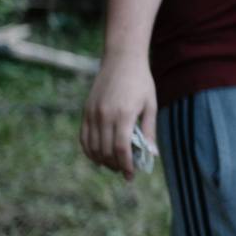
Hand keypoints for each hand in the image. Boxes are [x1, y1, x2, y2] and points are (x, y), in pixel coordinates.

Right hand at [80, 54, 157, 179]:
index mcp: (123, 115)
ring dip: (102, 160)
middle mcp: (104, 115)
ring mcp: (92, 113)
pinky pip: (84, 137)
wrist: (121, 60)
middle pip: (105, 151)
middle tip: (125, 171)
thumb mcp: (150, 105)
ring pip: (92, 147)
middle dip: (115, 165)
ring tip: (114, 165)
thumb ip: (149, 131)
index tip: (131, 175)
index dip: (125, 165)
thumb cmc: (141, 82)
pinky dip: (89, 150)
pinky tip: (99, 156)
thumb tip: (151, 154)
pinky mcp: (86, 111)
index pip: (121, 149)